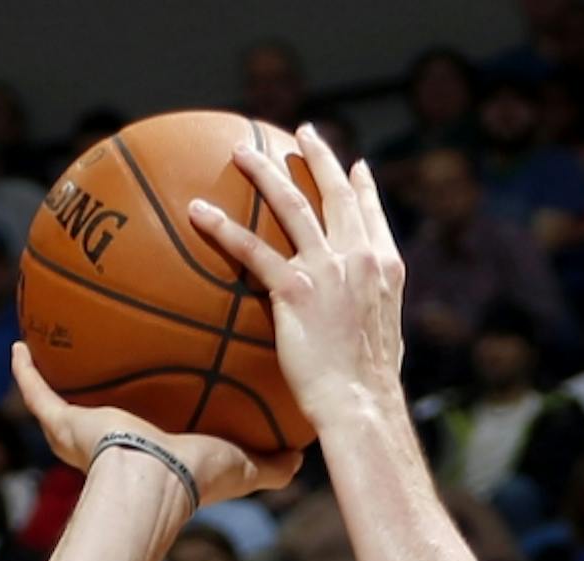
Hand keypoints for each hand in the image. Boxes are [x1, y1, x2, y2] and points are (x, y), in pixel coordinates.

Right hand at [13, 343, 296, 505]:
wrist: (154, 481)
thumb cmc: (197, 475)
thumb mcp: (245, 464)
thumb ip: (272, 460)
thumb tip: (302, 458)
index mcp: (154, 446)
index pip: (154, 419)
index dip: (155, 397)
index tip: (157, 369)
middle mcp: (114, 439)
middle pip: (103, 403)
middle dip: (100, 378)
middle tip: (102, 343)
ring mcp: (83, 434)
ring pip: (62, 398)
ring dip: (53, 370)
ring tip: (50, 333)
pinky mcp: (63, 426)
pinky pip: (38, 394)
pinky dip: (27, 372)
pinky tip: (19, 344)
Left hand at [187, 128, 405, 439]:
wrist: (361, 402)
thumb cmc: (368, 390)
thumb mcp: (383, 345)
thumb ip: (370, 323)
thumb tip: (358, 336)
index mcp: (384, 267)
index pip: (371, 214)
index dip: (362, 186)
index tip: (355, 166)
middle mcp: (358, 256)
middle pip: (335, 192)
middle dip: (318, 157)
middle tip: (301, 134)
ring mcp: (327, 268)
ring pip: (292, 205)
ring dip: (265, 173)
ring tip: (240, 152)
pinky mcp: (294, 289)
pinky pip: (251, 250)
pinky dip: (222, 228)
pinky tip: (198, 212)